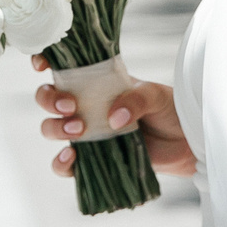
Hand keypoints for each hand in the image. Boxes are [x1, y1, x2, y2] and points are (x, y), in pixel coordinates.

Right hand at [32, 57, 195, 177]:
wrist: (185, 143)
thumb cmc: (170, 111)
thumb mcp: (156, 96)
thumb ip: (136, 99)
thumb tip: (113, 118)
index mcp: (96, 81)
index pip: (63, 67)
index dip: (44, 62)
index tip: (42, 65)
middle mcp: (85, 105)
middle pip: (48, 98)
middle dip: (49, 99)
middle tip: (70, 106)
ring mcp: (86, 132)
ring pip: (50, 128)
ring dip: (55, 128)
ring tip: (79, 130)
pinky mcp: (91, 159)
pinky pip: (65, 164)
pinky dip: (61, 163)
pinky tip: (70, 158)